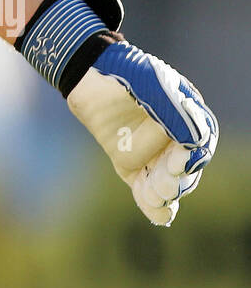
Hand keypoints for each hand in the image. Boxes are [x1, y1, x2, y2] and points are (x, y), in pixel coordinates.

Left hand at [67, 42, 216, 225]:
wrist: (86, 73)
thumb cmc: (122, 71)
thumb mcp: (148, 83)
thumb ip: (169, 109)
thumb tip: (194, 140)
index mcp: (188, 115)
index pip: (200, 141)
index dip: (194, 155)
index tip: (180, 162)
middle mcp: (175, 137)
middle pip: (186, 168)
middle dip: (178, 179)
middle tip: (166, 185)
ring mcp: (153, 152)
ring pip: (167, 181)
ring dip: (165, 193)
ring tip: (155, 196)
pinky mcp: (132, 164)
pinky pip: (144, 187)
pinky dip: (151, 204)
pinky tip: (158, 216)